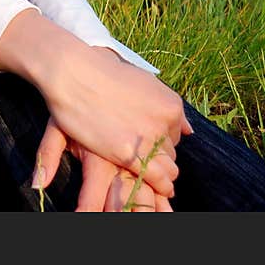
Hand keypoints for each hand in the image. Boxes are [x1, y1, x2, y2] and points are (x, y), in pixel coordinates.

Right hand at [0, 9, 193, 198]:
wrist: (75, 74)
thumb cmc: (102, 73)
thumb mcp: (143, 82)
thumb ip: (164, 107)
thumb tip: (189, 130)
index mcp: (171, 104)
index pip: (176, 133)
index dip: (160, 138)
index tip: (148, 141)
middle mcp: (165, 122)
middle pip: (171, 150)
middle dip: (159, 153)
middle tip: (142, 154)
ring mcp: (149, 139)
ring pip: (167, 166)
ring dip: (161, 171)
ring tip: (156, 180)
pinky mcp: (130, 155)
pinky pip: (157, 178)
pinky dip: (161, 187)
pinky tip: (160, 191)